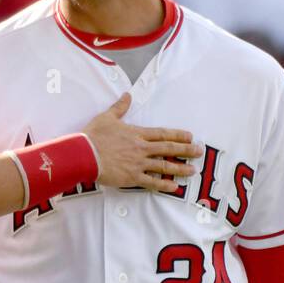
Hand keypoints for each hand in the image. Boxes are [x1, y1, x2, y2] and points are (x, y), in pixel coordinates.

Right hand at [83, 93, 201, 191]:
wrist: (84, 154)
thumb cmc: (93, 136)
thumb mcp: (107, 117)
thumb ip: (120, 107)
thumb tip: (127, 95)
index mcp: (136, 134)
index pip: (162, 134)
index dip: (177, 135)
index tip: (190, 137)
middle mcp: (141, 148)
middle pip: (168, 149)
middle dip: (186, 150)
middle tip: (199, 152)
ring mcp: (138, 163)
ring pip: (164, 166)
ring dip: (179, 168)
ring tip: (192, 171)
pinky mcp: (131, 177)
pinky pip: (151, 182)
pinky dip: (164, 185)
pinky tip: (174, 187)